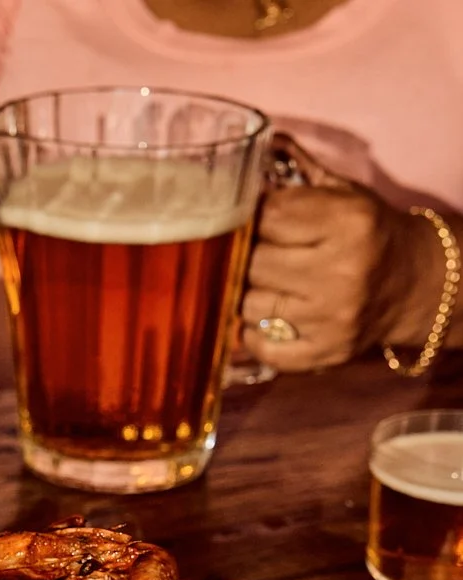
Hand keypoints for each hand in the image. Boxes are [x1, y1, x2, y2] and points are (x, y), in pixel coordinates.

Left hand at [241, 156, 445, 371]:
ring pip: (249, 305)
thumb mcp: (345, 195)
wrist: (413, 284)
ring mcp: (332, 317)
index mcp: (348, 222)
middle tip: (258, 253)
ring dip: (248, 294)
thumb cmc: (369, 233)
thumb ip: (300, 173)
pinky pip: (261, 347)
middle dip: (248, 255)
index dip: (251, 216)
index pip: (267, 215)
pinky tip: (266, 317)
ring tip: (265, 284)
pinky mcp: (324, 352)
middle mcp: (341, 271)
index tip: (254, 219)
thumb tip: (259, 144)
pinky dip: (253, 333)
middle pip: (254, 262)